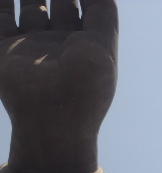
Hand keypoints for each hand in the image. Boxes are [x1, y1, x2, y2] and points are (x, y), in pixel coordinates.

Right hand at [0, 0, 116, 141]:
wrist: (53, 121)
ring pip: (28, 1)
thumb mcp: (102, 46)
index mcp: (85, 44)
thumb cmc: (86, 86)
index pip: (87, 3)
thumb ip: (102, 11)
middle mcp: (57, 43)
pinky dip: (3, 0)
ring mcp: (28, 45)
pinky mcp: (2, 50)